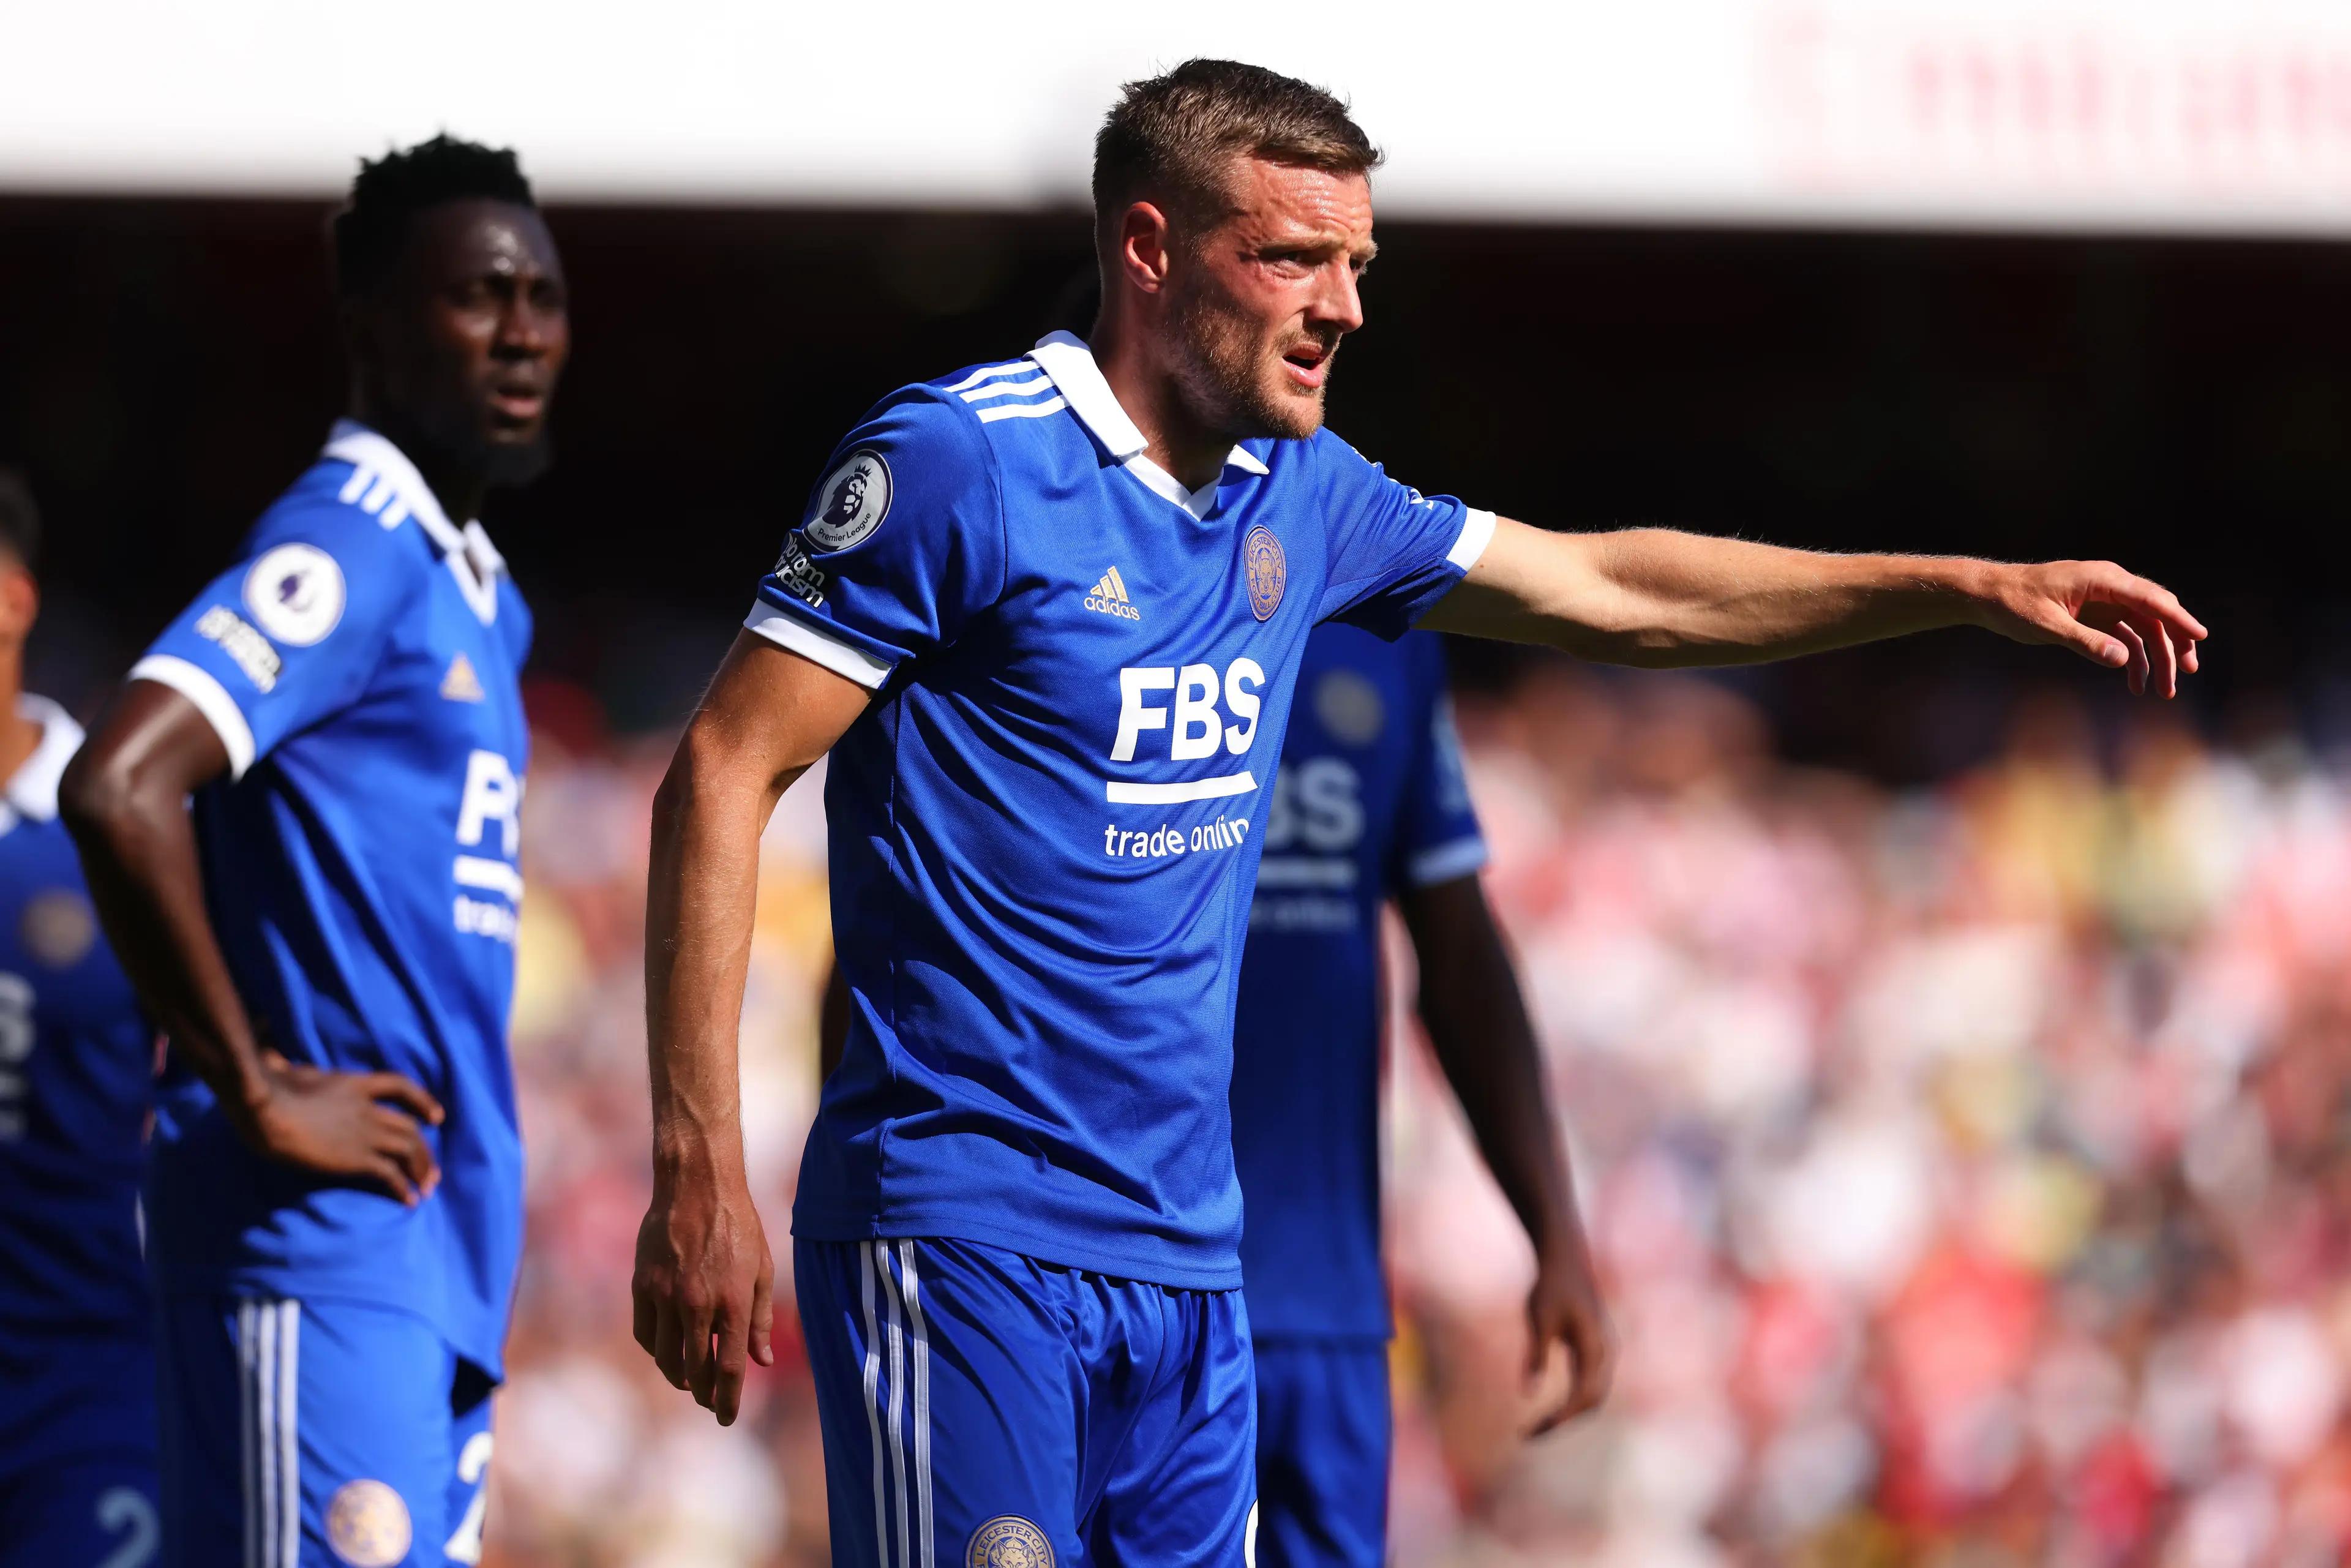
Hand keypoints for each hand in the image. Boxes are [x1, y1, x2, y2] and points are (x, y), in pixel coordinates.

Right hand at [234, 1049, 443, 1204]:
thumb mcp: (287, 1069)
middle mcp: (369, 1109)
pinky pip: (390, 1175)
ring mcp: (366, 1133)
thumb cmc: (270, 1087)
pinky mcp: (358, 1158)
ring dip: (421, 1170)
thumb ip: (289, 1067)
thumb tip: (272, 1056)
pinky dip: (403, 1188)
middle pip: (409, 1127)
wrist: (270, 1109)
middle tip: (432, 1171)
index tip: (436, 1116)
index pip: (400, 1086)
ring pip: (408, 1150)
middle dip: (425, 1151)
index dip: (422, 1101)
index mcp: (355, 1084)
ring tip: (426, 1188)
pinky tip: (409, 1201)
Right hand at [632, 1165, 775, 1425]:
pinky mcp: (642, 1286)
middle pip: (695, 1371)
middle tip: (710, 1402)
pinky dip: (657, 1349)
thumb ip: (760, 1319)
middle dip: (704, 1394)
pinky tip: (667, 1350)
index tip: (727, 1418)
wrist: (697, 1186)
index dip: (728, 1401)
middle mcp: (698, 1305)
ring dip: (678, 1377)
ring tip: (690, 1381)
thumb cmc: (738, 1226)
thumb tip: (763, 1360)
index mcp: (733, 1303)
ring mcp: (666, 1297)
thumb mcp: (762, 1270)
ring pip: (666, 1358)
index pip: (731, 1369)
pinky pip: (645, 1334)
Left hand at [1525, 1240, 1614, 1434]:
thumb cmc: (1550, 1283)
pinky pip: (1589, 1381)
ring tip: (1538, 1427)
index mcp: (1595, 1348)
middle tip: (1529, 1436)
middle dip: (1563, 1421)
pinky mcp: (1595, 1345)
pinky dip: (1572, 1399)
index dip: (1558, 1420)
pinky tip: (1551, 1407)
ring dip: (1569, 1413)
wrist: (1564, 1253)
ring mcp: (1604, 1349)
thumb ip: (1536, 1355)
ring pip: (1593, 1393)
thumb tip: (1527, 1394)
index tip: (1531, 1433)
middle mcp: (1606, 1352)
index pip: (1582, 1397)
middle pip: (1591, 1401)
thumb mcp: (1539, 1318)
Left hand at [1974, 560, 2206, 698]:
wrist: (1988, 595)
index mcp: (2102, 579)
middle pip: (2155, 614)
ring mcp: (2105, 601)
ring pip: (2144, 628)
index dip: (2178, 618)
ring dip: (2156, 657)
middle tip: (2187, 674)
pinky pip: (2125, 636)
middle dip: (2174, 644)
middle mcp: (2110, 586)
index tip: (2200, 637)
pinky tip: (2134, 684)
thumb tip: (2123, 659)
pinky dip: (2132, 659)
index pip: (2150, 599)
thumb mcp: (2047, 626)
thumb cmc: (2014, 604)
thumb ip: (2084, 641)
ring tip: (2163, 691)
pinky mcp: (2096, 616)